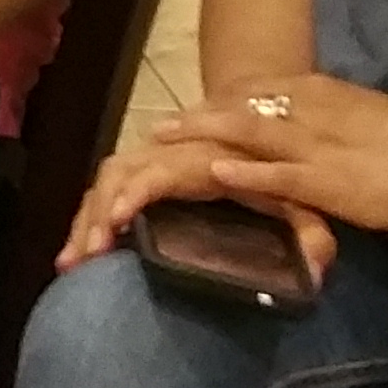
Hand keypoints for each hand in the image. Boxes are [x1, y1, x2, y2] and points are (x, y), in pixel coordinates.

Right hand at [64, 133, 338, 284]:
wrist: (263, 119)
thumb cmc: (282, 162)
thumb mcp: (304, 196)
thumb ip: (311, 229)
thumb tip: (318, 268)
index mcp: (203, 156)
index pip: (161, 169)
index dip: (135, 191)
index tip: (115, 222)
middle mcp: (169, 154)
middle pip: (119, 172)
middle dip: (96, 212)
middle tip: (85, 256)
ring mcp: (153, 161)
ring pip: (106, 180)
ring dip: (84, 218)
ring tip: (69, 263)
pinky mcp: (145, 173)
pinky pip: (106, 189)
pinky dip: (87, 217)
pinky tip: (74, 254)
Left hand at [173, 73, 387, 242]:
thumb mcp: (369, 119)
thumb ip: (335, 121)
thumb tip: (309, 128)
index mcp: (326, 92)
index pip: (259, 90)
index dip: (219, 101)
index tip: (189, 110)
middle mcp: (315, 108)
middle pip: (242, 105)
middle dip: (198, 116)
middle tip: (159, 127)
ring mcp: (321, 144)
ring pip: (249, 132)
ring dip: (203, 135)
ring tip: (162, 141)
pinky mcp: (333, 181)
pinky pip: (279, 175)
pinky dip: (243, 173)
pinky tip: (211, 174)